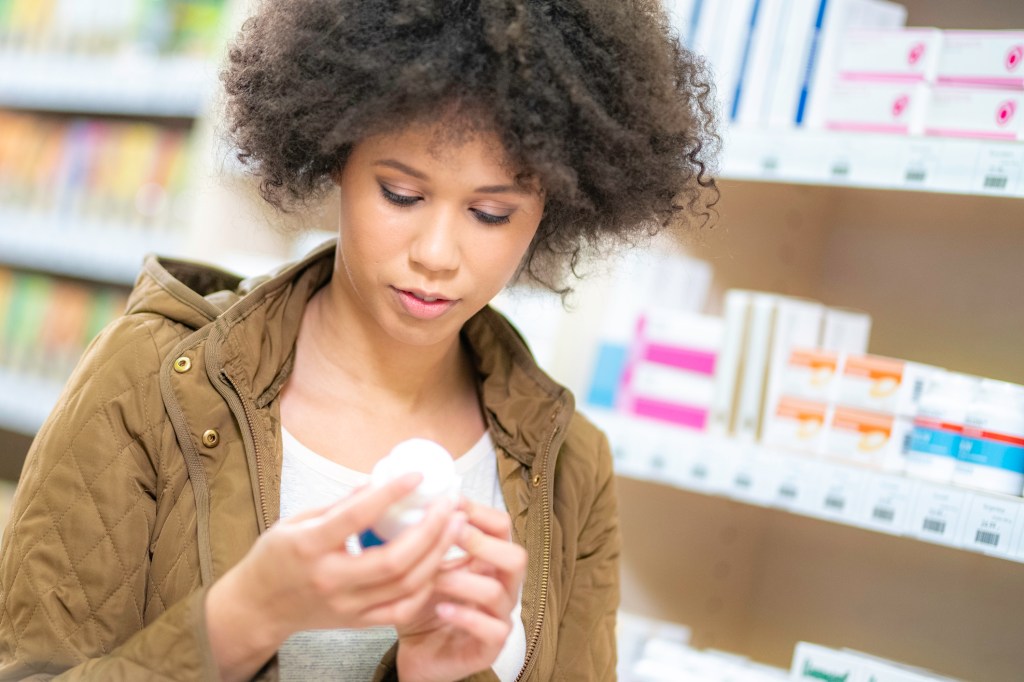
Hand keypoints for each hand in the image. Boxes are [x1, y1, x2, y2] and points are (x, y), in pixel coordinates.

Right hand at [206, 474, 464, 681]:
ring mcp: (347, 606)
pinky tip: (439, 561)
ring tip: (456, 525)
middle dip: (431, 531)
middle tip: (451, 504)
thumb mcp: (297, 521)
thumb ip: (339, 505)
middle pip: (393, 561)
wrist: (258, 608)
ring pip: (405, 586)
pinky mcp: (358, 622)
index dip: (389, 495)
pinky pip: (402, 609)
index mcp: (309, 547)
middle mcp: (331, 580)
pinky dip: (426, 586)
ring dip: (437, 554)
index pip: (355, 518)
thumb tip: (377, 481)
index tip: (416, 476)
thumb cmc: (275, 558)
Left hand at [396, 499, 527, 681]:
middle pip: (516, 557)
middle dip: (482, 543)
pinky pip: (492, 629)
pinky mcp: (491, 647)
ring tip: (433, 577)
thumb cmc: (423, 607)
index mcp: (489, 562)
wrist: (416, 653)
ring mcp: (499, 617)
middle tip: (451, 535)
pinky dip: (465, 616)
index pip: (502, 528)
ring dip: (462, 580)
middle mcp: (502, 587)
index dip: (480, 513)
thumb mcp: (423, 567)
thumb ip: (426, 541)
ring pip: (498, 592)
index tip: (452, 502)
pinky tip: (441, 608)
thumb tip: (418, 505)